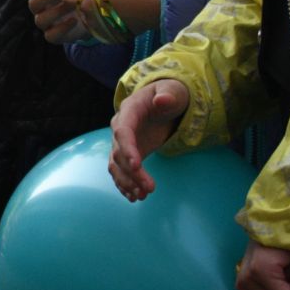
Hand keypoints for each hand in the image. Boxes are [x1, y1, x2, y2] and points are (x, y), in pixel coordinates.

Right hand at [22, 0, 89, 44]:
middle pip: (32, 3)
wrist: (93, 14)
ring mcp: (46, 24)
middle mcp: (40, 9)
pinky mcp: (55, 36)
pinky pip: (50, 36)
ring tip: (73, 5)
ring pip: (40, 20)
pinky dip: (62, 28)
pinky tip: (74, 20)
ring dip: (58, 10)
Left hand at [61, 0, 161, 42]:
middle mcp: (89, 21)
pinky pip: (97, 26)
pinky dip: (99, 18)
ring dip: (90, 8)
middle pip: (76, 7)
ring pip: (85, 17)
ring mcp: (99, 31)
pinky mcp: (108, 36)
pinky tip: (113, 10)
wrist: (155, 9)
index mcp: (87, 4)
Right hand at [108, 78, 187, 200]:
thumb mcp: (173, 91)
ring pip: (116, 165)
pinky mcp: (128, 154)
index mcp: (129, 111)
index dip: (127, 149)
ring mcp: (122, 142)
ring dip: (126, 182)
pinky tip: (134, 197)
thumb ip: (168, 95)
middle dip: (132, 173)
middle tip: (150, 188)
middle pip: (119, 153)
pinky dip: (125, 185)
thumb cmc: (169, 95)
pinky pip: (121, 171)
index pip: (122, 131)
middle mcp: (120, 127)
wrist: (164, 102)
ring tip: (142, 196)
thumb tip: (162, 100)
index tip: (136, 165)